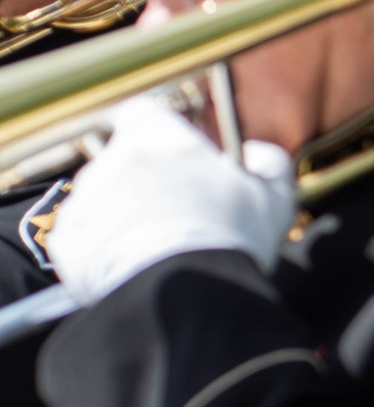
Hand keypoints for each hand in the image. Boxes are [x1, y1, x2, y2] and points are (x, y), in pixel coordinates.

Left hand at [48, 98, 299, 306]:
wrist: (180, 293)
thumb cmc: (229, 236)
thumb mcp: (274, 197)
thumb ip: (270, 163)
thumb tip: (256, 153)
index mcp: (160, 138)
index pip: (146, 113)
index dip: (160, 132)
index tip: (180, 155)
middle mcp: (113, 159)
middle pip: (125, 162)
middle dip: (146, 182)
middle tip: (181, 215)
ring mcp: (84, 200)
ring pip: (104, 200)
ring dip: (125, 216)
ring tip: (160, 251)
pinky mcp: (66, 241)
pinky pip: (86, 239)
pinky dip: (105, 251)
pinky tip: (137, 269)